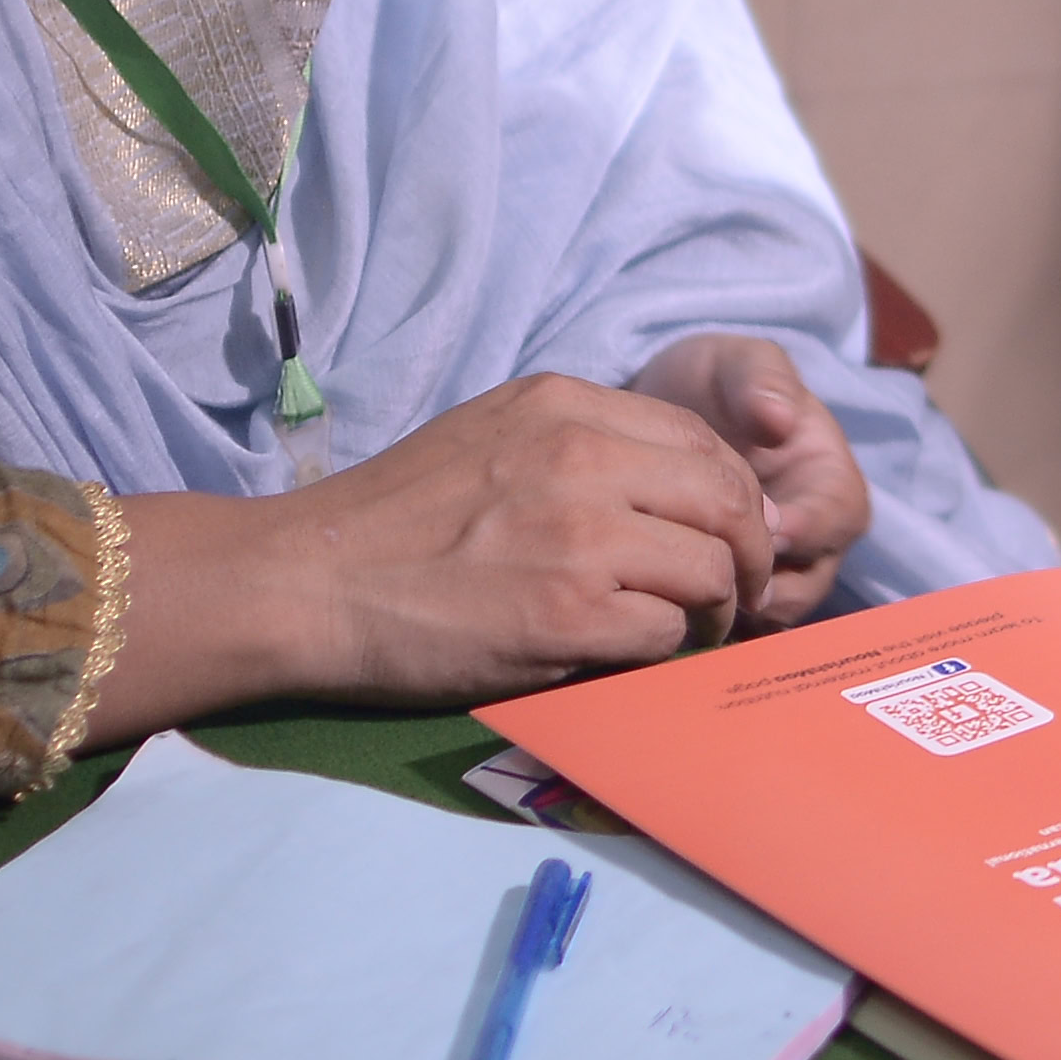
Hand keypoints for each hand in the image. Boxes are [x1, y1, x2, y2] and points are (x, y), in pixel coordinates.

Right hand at [99, 373, 778, 737]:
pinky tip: (636, 654)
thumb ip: (584, 446)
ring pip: (713, 568)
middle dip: (751, 553)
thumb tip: (675, 488)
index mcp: (566, 405)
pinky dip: (667, 649)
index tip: (730, 537)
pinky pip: (667, 630)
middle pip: (729, 499)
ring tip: (690, 630)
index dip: (735, 496)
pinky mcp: (567, 613)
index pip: (705, 440)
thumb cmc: (398, 520)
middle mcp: (582, 455)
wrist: (309, 580)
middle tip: (737, 593)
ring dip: (716, 609)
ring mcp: (579, 534)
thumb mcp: (495, 437)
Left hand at [631, 332, 871, 631]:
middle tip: (710, 577)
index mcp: (830, 480)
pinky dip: (702, 620)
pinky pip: (729, 626)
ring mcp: (772, 571)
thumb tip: (778, 418)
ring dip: (729, 610)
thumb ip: (761, 380)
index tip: (761, 528)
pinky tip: (659, 600)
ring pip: (768, 614)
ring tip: (677, 588)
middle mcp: (812, 537)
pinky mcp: (730, 594)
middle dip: (763, 584)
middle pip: (809, 582)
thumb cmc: (714, 383)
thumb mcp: (737, 363)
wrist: (663, 412)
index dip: (805, 528)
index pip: (839, 518)